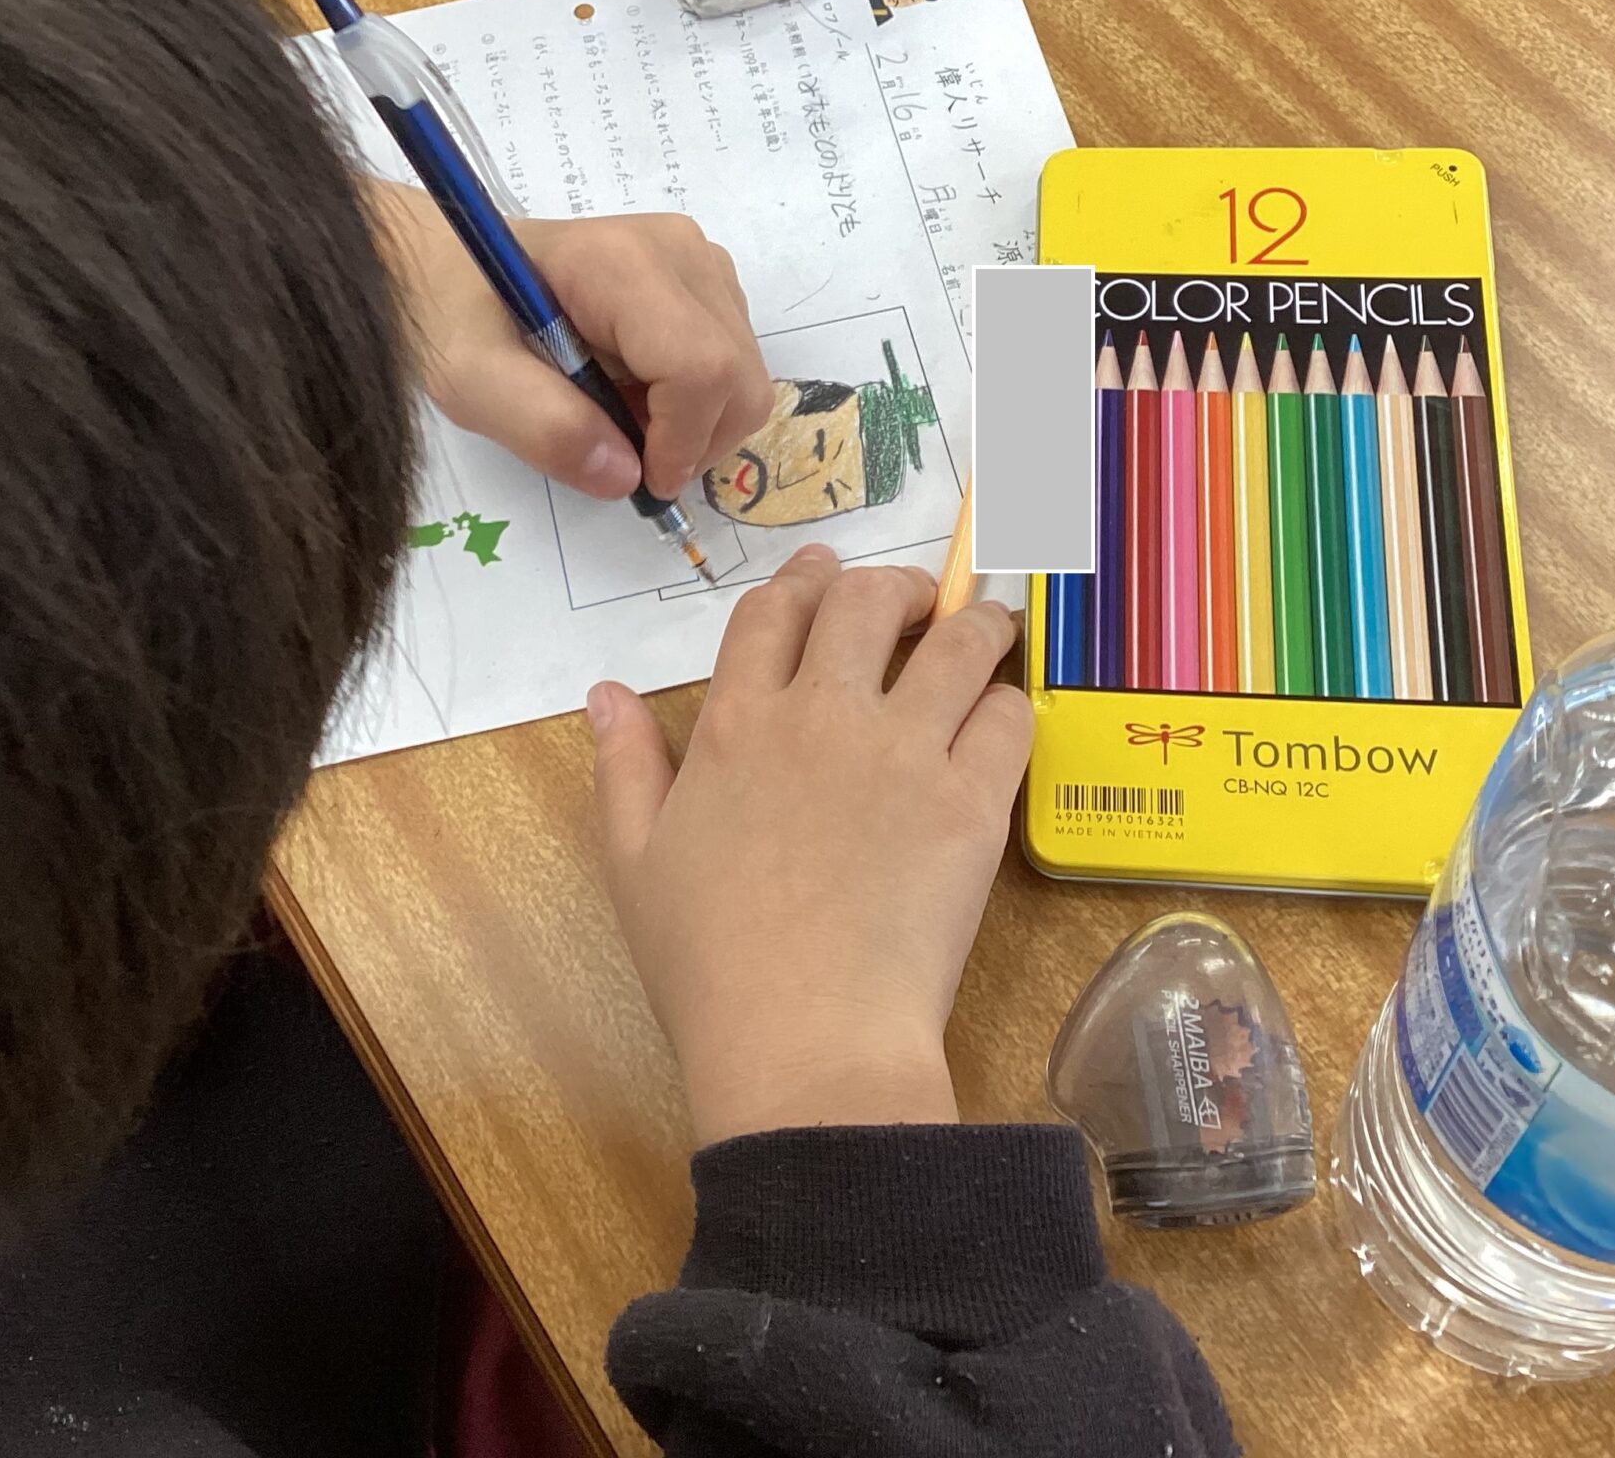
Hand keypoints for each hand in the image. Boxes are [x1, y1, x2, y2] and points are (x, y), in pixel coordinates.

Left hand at [369, 180, 770, 501]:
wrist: (445, 265)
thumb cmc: (452, 317)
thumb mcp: (473, 382)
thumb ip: (546, 429)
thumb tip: (627, 476)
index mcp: (622, 263)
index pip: (700, 367)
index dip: (681, 442)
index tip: (640, 481)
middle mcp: (679, 251)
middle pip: (738, 376)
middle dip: (695, 441)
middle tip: (628, 457)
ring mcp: (698, 260)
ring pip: (743, 375)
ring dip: (695, 423)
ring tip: (620, 416)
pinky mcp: (703, 276)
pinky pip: (731, 359)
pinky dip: (695, 400)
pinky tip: (635, 391)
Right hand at [588, 546, 1031, 1145]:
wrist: (803, 1040)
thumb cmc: (708, 967)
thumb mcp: (635, 864)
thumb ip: (625, 766)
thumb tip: (606, 692)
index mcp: (735, 726)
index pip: (772, 613)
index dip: (804, 580)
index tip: (826, 574)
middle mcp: (821, 717)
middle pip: (865, 602)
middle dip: (896, 587)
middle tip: (917, 603)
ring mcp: (904, 753)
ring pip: (957, 642)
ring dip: (976, 623)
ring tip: (988, 630)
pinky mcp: (971, 802)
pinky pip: (1006, 718)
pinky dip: (1009, 704)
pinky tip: (1003, 719)